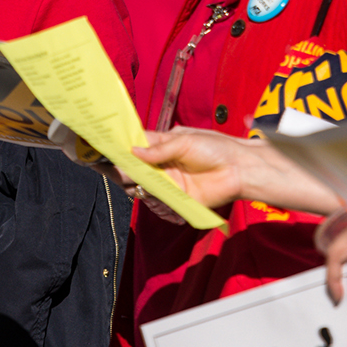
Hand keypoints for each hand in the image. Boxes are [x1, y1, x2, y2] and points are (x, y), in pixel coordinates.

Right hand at [131, 128, 250, 209]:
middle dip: (125, 172)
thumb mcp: (186, 141)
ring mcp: (169, 183)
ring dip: (140, 190)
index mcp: (162, 145)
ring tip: (145, 187)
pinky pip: (158, 205)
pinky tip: (162, 201)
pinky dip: (156, 205)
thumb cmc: (216, 148)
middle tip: (122, 173)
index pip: (135, 145)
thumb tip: (134, 151)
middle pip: (134, 170)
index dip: (121, 149)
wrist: (239, 170)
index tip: (106, 152)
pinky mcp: (177, 200)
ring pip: (142, 189)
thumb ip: (160, 149)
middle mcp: (162, 165)